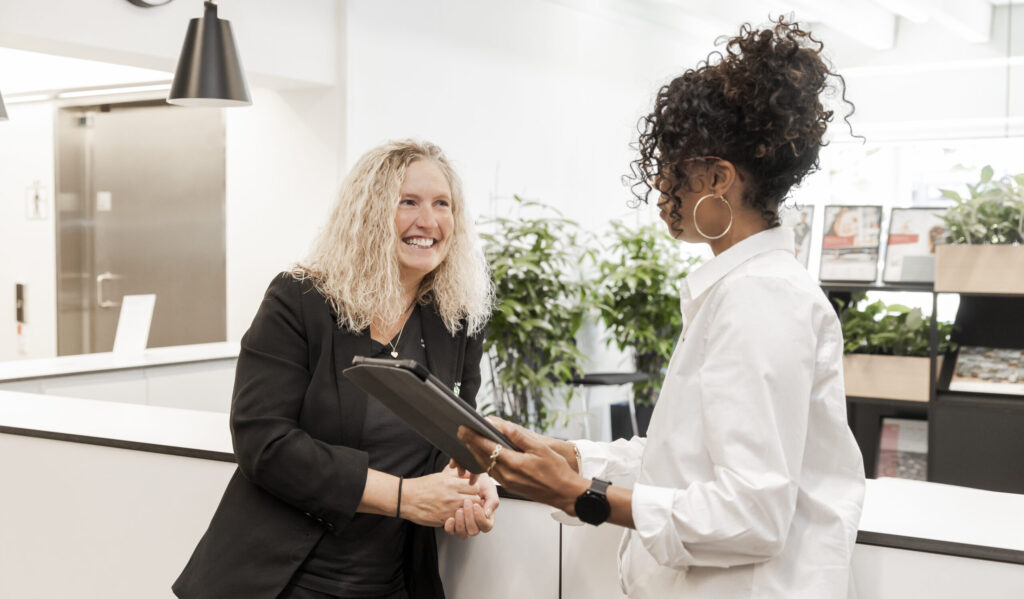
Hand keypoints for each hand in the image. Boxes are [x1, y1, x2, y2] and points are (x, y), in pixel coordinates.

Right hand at [401, 465, 482, 526]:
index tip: (471, 490)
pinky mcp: (444, 519)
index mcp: (451, 483)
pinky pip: (459, 520)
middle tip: (469, 500)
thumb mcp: (440, 476)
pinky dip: (459, 518)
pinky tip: (454, 514)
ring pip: (469, 512)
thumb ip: (456, 475)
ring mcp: (448, 509)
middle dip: (474, 500)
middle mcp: (451, 496)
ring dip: (468, 510)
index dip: (475, 489)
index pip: (475, 487)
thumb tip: (469, 474)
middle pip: (476, 500)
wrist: (406, 498)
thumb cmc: (422, 486)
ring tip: (462, 507)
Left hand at [442, 469, 499, 539]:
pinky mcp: (453, 522)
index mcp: (486, 516)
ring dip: (460, 523)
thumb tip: (488, 514)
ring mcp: (464, 524)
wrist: (464, 476)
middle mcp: (475, 522)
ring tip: (459, 509)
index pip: (486, 526)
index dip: (481, 518)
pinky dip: (450, 526)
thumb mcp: (489, 488)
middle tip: (467, 502)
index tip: (476, 505)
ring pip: (463, 534)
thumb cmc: (478, 482)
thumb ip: (492, 500)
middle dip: (470, 518)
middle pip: (474, 531)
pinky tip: (450, 517)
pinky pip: (451, 531)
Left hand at [458, 418, 587, 514]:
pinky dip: (485, 463)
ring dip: (476, 454)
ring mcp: (508, 482)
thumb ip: (520, 438)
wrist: (564, 493)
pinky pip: (492, 473)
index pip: (487, 448)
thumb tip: (505, 427)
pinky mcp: (510, 486)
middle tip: (462, 433)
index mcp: (513, 464)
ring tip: (470, 442)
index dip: (474, 437)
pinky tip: (484, 457)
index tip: (465, 429)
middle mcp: (507, 475)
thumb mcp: (541, 449)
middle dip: (470, 444)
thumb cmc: (556, 472)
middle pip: (482, 457)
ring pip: (486, 466)